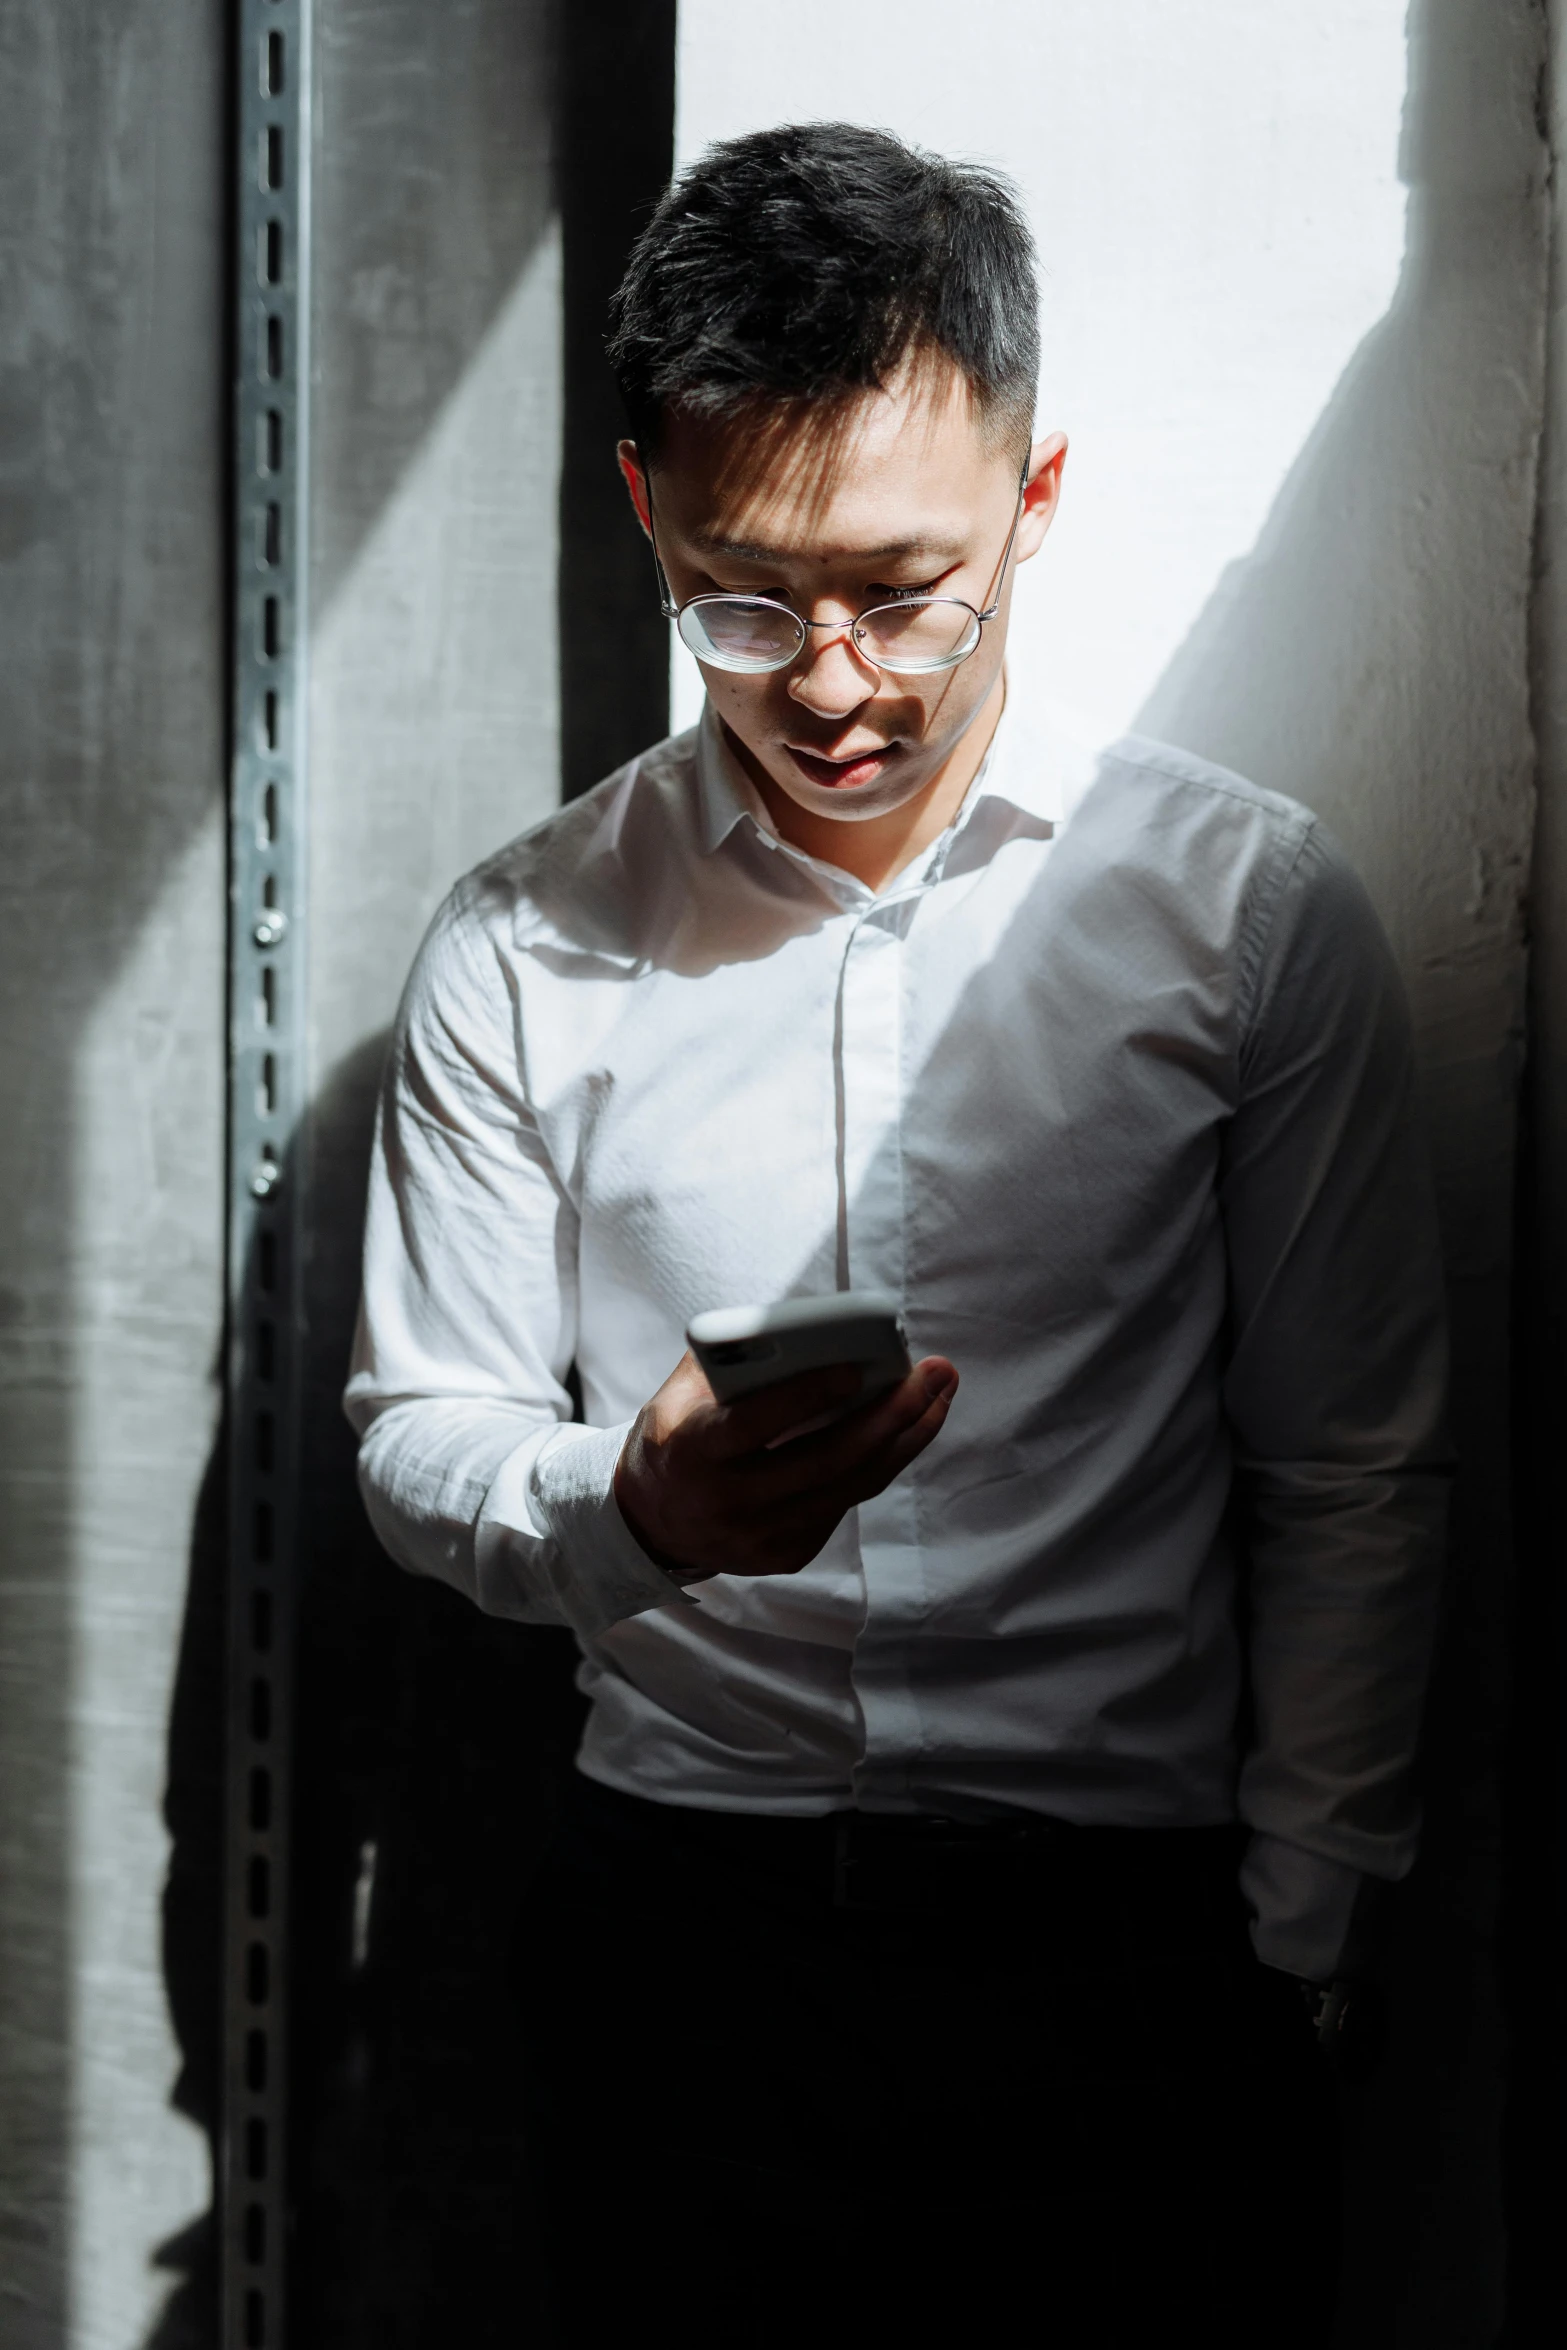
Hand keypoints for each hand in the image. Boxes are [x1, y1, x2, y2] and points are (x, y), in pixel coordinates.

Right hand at [613, 1349, 958, 1582]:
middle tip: (934, 1375)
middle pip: (826, 1461)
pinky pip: (843, 1504)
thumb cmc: (675, 1437)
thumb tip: (798, 1328)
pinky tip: (905, 1431)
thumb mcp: (678, 1396)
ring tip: (938, 1397)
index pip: (757, 1424)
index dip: (806, 1396)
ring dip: (904, 1440)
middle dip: (890, 1415)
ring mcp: (759, 1537)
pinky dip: (877, 1464)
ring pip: (849, 1487)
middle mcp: (728, 1503)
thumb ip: (728, 1363)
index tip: (855, 1367)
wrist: (649, 1523)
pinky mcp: (785, 1555)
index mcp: (694, 1452)